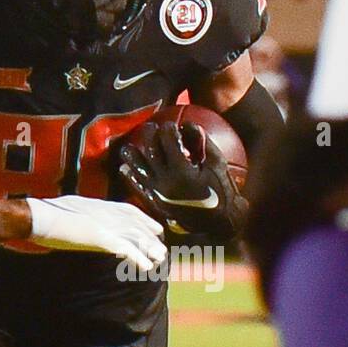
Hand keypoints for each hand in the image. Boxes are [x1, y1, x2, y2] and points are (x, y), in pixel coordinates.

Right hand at [25, 196, 166, 271]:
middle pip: (136, 225)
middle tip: (161, 249)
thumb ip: (84, 214)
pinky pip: (125, 248)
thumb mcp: (71, 208)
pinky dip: (138, 257)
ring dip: (149, 248)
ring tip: (159, 259)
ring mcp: (105, 224)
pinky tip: (146, 267)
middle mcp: (107, 212)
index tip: (155, 228)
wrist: (40, 216)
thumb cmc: (48, 213)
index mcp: (100, 205)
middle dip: (150, 238)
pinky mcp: (101, 236)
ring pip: (135, 236)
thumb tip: (86, 220)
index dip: (144, 220)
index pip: (130, 210)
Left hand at [116, 121, 247, 240]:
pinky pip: (136, 187)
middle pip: (150, 149)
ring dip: (132, 154)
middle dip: (149, 134)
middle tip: (151, 128)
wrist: (218, 222)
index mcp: (182, 169)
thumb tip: (188, 124)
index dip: (168, 128)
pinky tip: (125, 168)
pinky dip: (129, 176)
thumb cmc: (222, 191)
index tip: (170, 125)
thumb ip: (202, 142)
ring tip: (130, 145)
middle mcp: (165, 180)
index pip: (168, 140)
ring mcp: (157, 192)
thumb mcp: (217, 164)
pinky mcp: (154, 202)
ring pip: (136, 168)